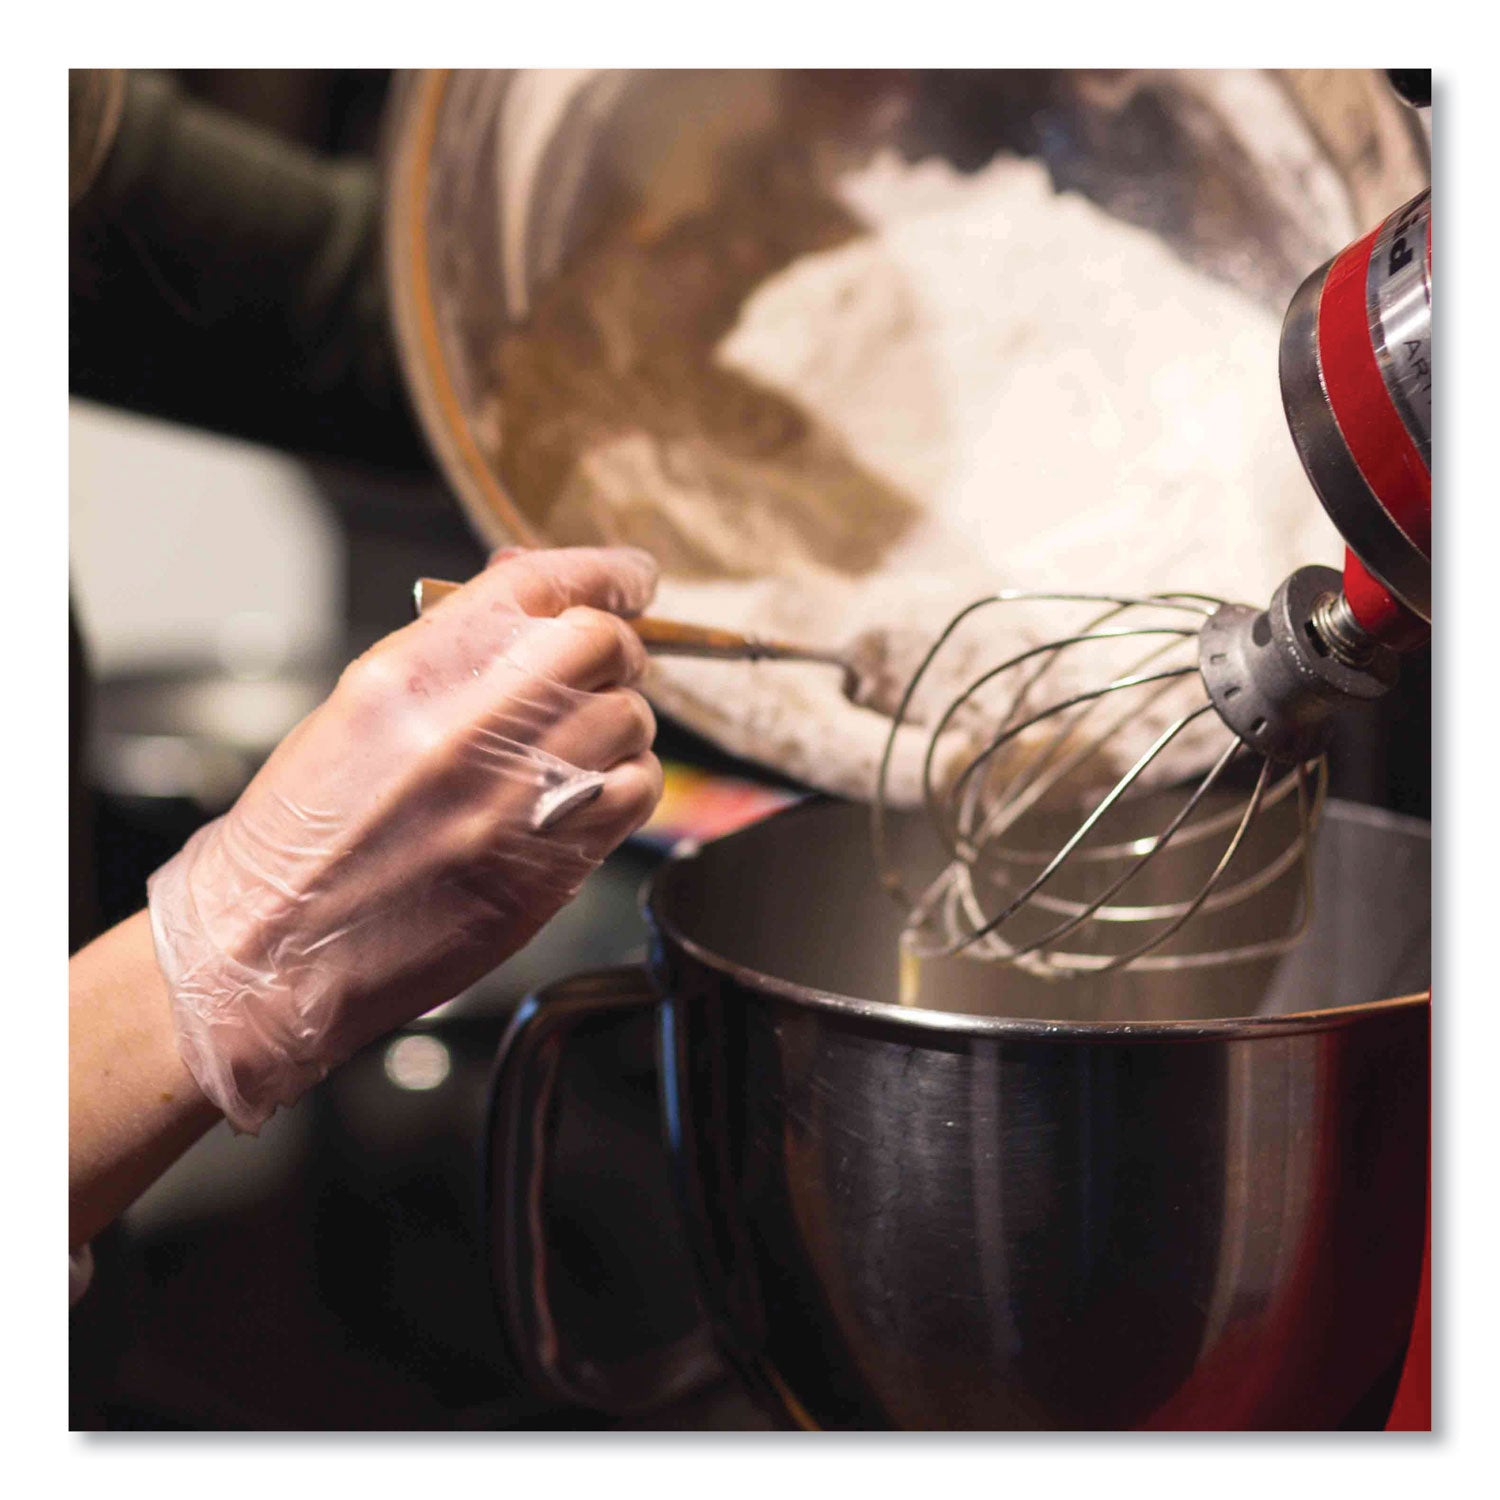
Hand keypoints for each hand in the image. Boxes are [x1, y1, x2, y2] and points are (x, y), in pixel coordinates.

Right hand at [146, 546, 663, 1131]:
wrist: (273, 945)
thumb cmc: (306, 833)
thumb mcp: (361, 707)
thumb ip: (454, 649)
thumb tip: (531, 594)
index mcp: (413, 672)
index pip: (539, 585)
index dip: (604, 573)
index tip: (631, 581)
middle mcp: (469, 727)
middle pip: (601, 645)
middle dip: (616, 651)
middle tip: (607, 669)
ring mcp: (515, 797)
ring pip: (631, 720)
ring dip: (620, 725)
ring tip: (576, 749)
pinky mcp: (548, 863)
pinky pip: (636, 793)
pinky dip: (627, 785)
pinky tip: (586, 798)